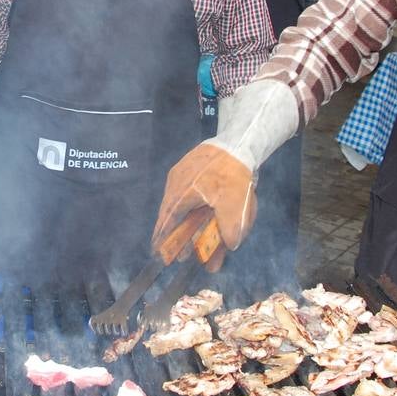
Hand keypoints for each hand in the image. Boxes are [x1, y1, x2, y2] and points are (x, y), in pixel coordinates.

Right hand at [150, 141, 256, 263]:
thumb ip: (230, 229)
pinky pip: (184, 192)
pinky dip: (190, 207)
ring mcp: (180, 173)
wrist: (238, 141)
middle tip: (182, 254)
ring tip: (191, 237)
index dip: (163, 239)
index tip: (158, 254)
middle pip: (171, 214)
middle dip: (176, 236)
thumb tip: (231, 245)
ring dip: (184, 221)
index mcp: (181, 194)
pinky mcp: (189, 166)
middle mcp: (175, 184)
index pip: (167, 222)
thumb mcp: (235, 206)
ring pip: (178, 203)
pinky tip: (199, 212)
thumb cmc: (232, 175)